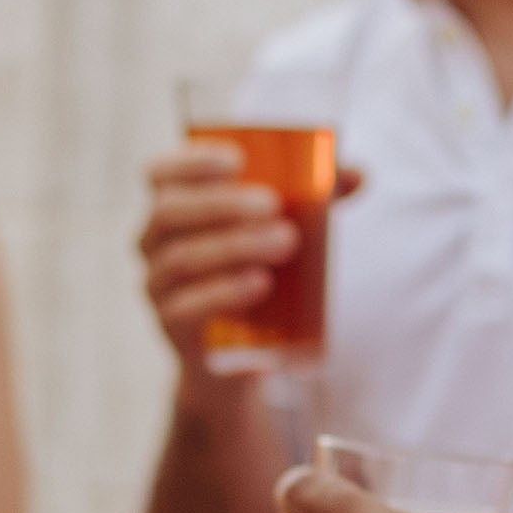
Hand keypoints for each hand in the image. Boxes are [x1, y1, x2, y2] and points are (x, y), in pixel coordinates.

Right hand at [136, 141, 358, 380]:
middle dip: (222, 204)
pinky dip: (224, 292)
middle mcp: (153, 243)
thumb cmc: (259, 271)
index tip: (238, 160)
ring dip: (234, 246)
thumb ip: (314, 199)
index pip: (159, 174)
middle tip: (274, 205)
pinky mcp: (172, 326)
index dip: (191, 161)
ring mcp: (157, 286)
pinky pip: (188, 307)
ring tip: (284, 243)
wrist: (242, 352)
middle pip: (169, 212)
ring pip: (182, 259)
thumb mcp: (281, 230)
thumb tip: (359, 175)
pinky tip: (260, 283)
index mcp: (172, 208)